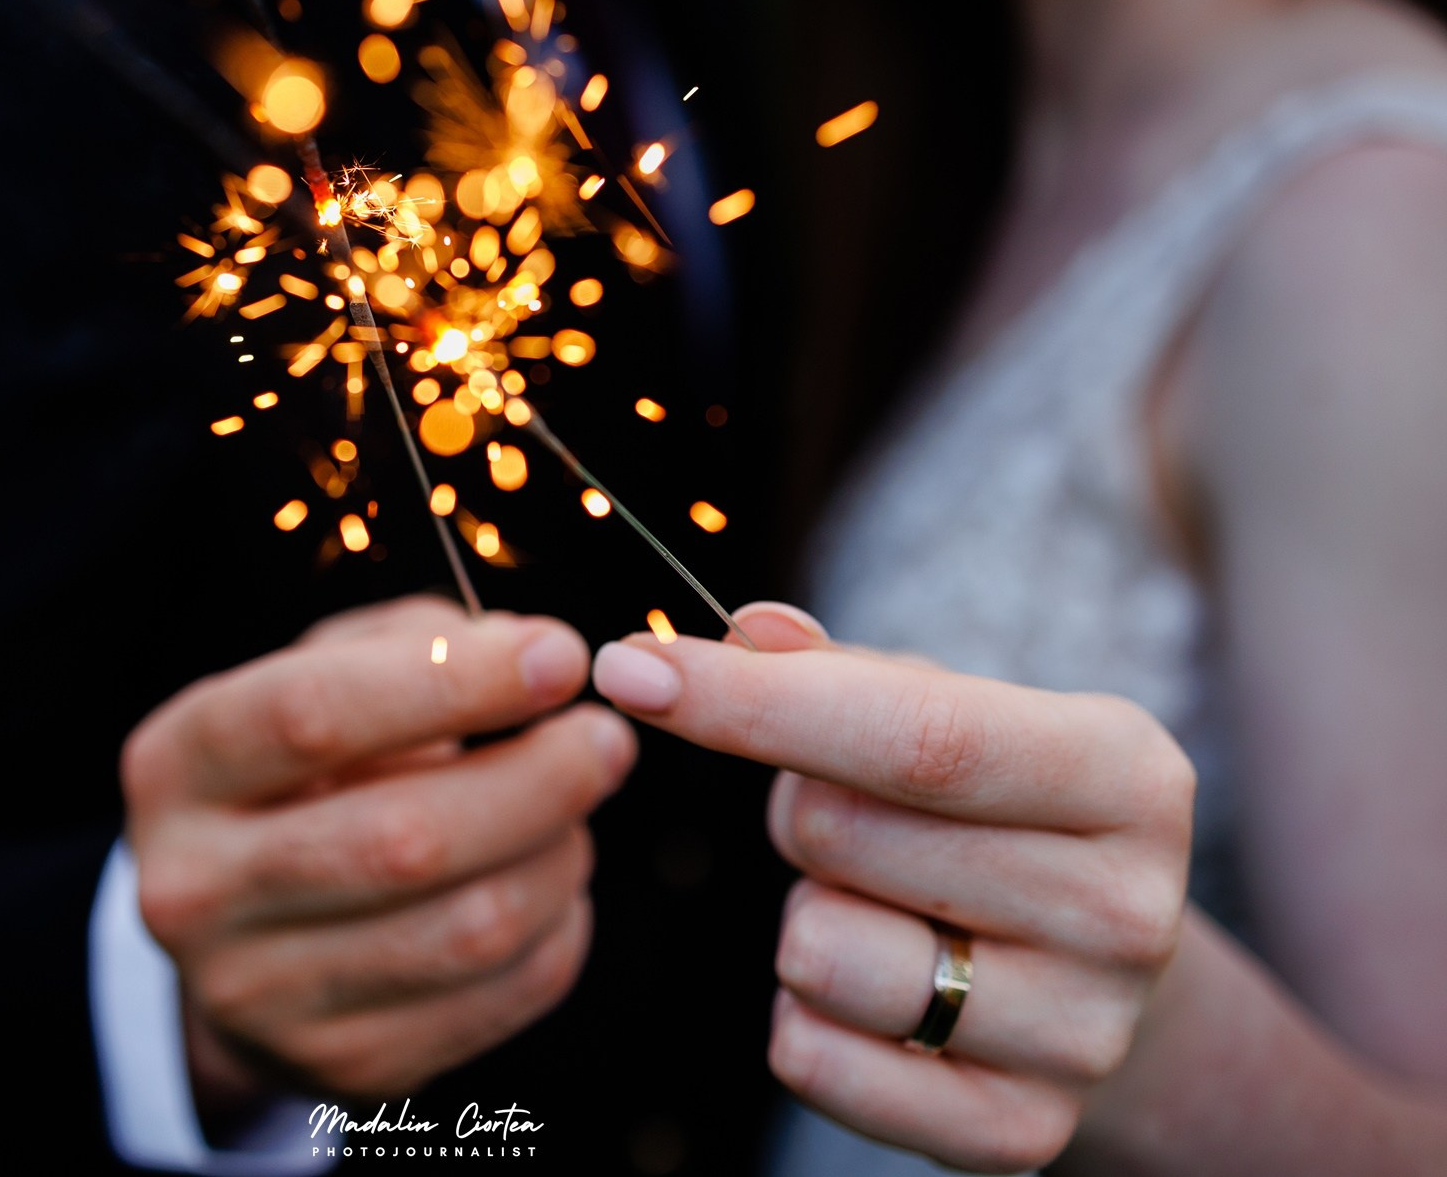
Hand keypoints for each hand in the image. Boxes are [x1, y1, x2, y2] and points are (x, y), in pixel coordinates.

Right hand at [121, 595, 636, 1107]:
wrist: (245, 938)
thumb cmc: (306, 774)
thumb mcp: (322, 675)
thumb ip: (417, 643)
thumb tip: (531, 654)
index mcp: (177, 766)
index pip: (310, 715)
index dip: (452, 681)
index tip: (560, 655)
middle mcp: (194, 890)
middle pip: (402, 838)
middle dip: (538, 778)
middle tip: (606, 738)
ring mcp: (263, 996)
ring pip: (466, 927)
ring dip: (557, 854)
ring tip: (576, 809)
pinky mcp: (343, 1066)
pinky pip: (499, 995)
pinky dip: (558, 927)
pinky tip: (549, 882)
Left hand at [592, 604, 1194, 1173]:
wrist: (1095, 970)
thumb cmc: (993, 808)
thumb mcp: (949, 711)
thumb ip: (838, 670)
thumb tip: (746, 631)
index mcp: (1126, 775)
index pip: (916, 736)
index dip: (754, 701)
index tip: (629, 666)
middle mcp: (1128, 910)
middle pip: (842, 832)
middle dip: (795, 809)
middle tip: (853, 818)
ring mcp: (1081, 1035)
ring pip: (816, 951)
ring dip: (806, 917)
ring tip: (881, 909)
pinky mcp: (1019, 1133)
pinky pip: (811, 1059)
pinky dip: (804, 1018)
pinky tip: (874, 995)